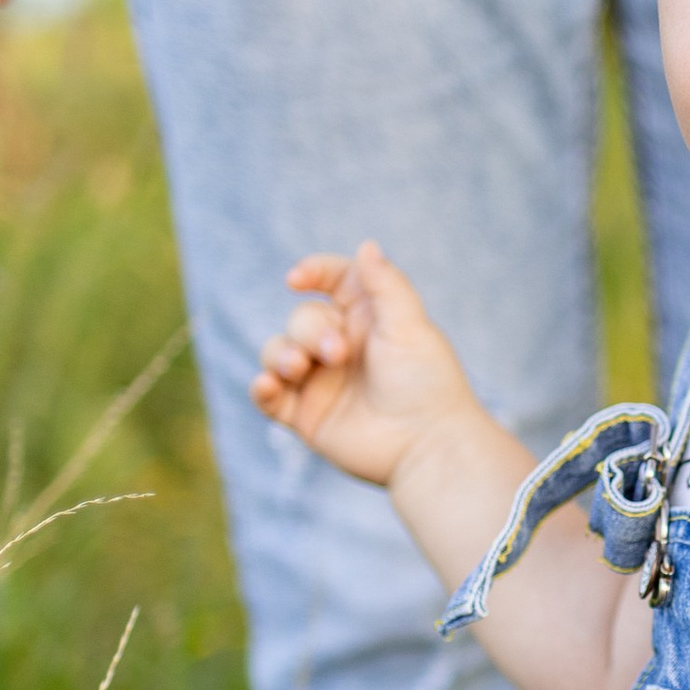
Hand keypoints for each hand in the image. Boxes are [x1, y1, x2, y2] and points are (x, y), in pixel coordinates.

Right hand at [251, 241, 484, 489]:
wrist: (427, 444)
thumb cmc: (427, 383)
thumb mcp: (409, 326)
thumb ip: (385, 284)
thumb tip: (366, 244)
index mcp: (367, 319)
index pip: (332, 281)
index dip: (312, 272)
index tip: (296, 279)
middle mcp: (341, 346)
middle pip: (302, 320)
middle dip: (311, 332)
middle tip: (338, 354)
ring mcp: (321, 381)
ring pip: (278, 352)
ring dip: (280, 355)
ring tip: (298, 369)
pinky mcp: (306, 416)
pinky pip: (270, 396)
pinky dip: (262, 387)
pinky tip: (268, 384)